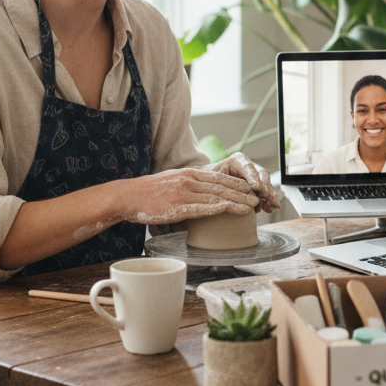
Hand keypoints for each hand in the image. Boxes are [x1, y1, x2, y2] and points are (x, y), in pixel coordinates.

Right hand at [120, 168, 258, 225]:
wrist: (128, 196)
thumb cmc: (149, 193)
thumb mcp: (173, 182)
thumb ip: (189, 186)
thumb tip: (203, 196)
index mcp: (189, 174)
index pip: (219, 178)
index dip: (237, 183)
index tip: (250, 188)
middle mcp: (189, 181)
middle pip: (222, 186)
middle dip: (242, 193)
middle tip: (257, 199)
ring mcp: (184, 193)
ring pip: (216, 197)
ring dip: (236, 202)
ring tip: (250, 207)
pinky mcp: (178, 207)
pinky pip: (203, 208)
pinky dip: (219, 209)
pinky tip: (231, 211)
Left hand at [210, 152, 279, 213]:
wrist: (208, 183)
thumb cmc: (207, 178)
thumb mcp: (209, 178)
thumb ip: (218, 182)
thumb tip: (226, 192)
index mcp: (237, 160)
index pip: (247, 166)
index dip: (253, 177)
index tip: (257, 188)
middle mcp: (248, 167)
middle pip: (261, 174)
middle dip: (267, 188)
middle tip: (270, 200)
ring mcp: (253, 176)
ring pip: (266, 184)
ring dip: (270, 196)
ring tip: (272, 207)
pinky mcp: (255, 187)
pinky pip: (264, 193)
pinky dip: (267, 201)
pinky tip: (269, 209)